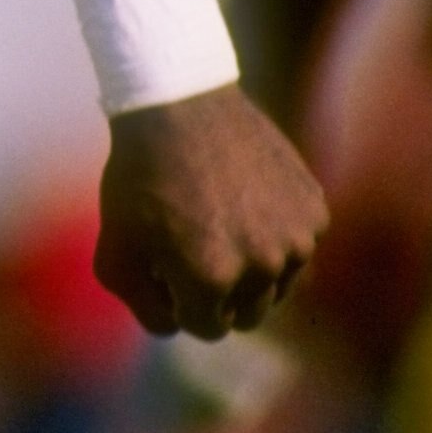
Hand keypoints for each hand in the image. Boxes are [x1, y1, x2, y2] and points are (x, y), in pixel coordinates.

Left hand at [96, 82, 326, 338]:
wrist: (180, 103)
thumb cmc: (140, 176)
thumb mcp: (116, 247)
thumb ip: (141, 304)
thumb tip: (174, 327)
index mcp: (211, 279)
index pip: (206, 329)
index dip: (180, 303)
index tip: (166, 272)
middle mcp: (263, 265)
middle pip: (247, 315)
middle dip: (218, 294)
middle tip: (192, 250)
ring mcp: (297, 237)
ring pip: (277, 285)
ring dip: (251, 268)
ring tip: (218, 224)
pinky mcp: (315, 210)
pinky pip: (298, 246)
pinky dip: (276, 235)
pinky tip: (245, 200)